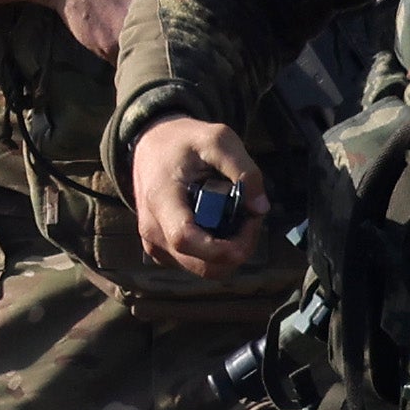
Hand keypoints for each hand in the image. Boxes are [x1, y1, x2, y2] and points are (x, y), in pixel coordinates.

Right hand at [130, 118, 273, 279]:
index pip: (186, 239)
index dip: (224, 245)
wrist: (150, 147)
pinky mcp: (162, 252)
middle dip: (238, 248)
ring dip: (231, 250)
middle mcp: (153, 231)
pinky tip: (222, 224)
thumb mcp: (218, 139)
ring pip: (205, 270)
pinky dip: (218, 252)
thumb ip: (243, 169)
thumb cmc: (184, 142)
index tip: (250, 222)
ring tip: (236, 217)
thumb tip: (260, 208)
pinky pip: (198, 265)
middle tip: (250, 216)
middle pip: (204, 266)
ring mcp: (156, 246)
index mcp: (161, 201)